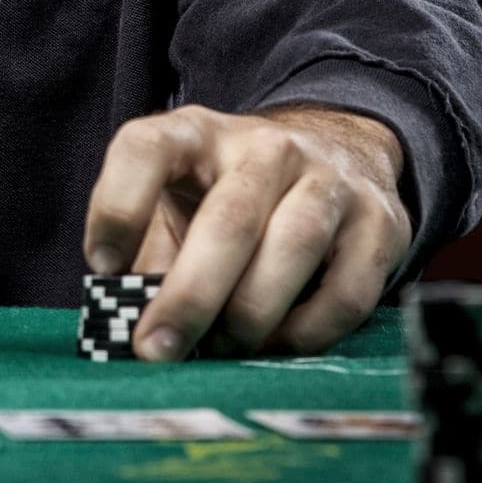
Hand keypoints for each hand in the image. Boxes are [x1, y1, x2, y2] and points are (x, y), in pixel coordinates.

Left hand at [82, 103, 411, 358]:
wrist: (334, 153)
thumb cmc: (228, 195)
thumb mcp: (176, 204)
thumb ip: (148, 255)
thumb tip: (125, 322)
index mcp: (196, 132)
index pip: (145, 148)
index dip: (118, 206)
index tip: (102, 266)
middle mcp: (264, 146)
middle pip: (229, 218)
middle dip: (189, 295)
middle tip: (158, 349)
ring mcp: (328, 178)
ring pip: (292, 247)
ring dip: (249, 314)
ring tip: (219, 347)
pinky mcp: (380, 221)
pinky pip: (346, 291)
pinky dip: (306, 331)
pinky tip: (274, 344)